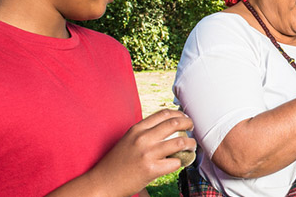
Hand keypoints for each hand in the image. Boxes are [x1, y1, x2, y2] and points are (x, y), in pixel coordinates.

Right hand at [82, 109, 196, 196]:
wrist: (103, 182)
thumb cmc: (117, 162)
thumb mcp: (128, 140)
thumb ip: (144, 133)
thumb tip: (166, 128)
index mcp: (137, 129)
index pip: (163, 114)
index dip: (178, 114)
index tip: (184, 118)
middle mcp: (142, 138)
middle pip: (174, 123)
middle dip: (188, 124)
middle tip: (192, 128)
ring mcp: (147, 154)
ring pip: (180, 142)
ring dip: (190, 144)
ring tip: (191, 146)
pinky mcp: (151, 169)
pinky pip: (175, 163)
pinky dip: (181, 162)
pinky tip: (181, 162)